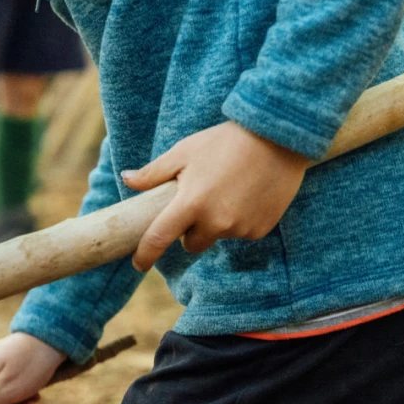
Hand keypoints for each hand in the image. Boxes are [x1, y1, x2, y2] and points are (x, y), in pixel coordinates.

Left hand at [121, 121, 310, 271]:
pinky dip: (240, 220)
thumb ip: (154, 172)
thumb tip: (126, 179)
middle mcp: (215, 222)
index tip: (138, 264)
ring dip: (217, 222)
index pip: (159, 238)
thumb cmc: (225, 141)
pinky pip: (241, 232)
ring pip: (218, 236)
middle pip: (192, 244)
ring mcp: (240, 228)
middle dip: (190, 230)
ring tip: (230, 189)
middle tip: (200, 201)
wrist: (277, 140)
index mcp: (191, 203)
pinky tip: (248, 194)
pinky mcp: (260, 230)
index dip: (145, 255)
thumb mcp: (185, 151)